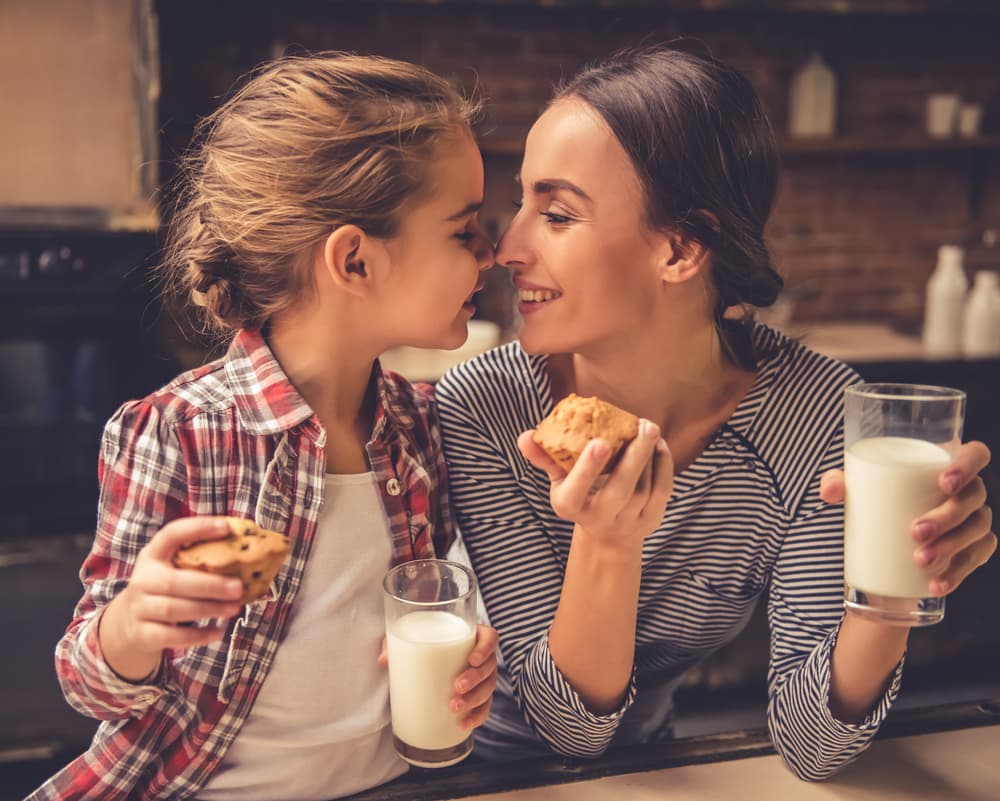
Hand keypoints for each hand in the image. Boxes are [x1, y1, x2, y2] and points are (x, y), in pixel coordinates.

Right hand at [103, 517, 244, 674]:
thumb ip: (199, 562)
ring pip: (173, 609)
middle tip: (238, 588)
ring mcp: (139, 608)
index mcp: (153, 555)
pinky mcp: (142, 634)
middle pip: (173, 582)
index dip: (197, 528)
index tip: (226, 527)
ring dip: (208, 609)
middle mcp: (142, 579)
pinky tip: (218, 632)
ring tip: (235, 608)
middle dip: (209, 585)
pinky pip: (170, 636)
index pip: (171, 535)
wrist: (128, 623)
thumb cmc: (164, 589)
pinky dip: (196, 635)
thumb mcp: (173, 569)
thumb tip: (249, 557)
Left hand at [378, 624, 499, 729]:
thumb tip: (384, 660)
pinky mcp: (478, 696)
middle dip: (475, 679)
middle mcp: (482, 657)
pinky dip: (476, 716)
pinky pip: (485, 707)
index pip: (490, 638)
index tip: (472, 659)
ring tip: (455, 707)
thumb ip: (396, 643)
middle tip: (456, 687)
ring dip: (475, 699)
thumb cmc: (423, 644)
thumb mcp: (410, 639)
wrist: (425, 661)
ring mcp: (482, 678)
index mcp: (472, 636)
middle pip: (489, 666)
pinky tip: (464, 724)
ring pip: (488, 688)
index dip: (485, 648)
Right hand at [518, 420, 673, 548]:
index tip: (600, 442)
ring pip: (644, 489)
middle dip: (634, 457)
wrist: (606, 535)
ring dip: (650, 456)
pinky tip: (659, 445)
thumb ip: (544, 456)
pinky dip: (663, 465)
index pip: (576, 491)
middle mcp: (599, 519)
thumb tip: (526, 436)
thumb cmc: (579, 495)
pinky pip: (662, 491)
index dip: (587, 468)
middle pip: (620, 491)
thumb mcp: (559, 479)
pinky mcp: (651, 520)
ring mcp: (628, 522)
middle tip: (643, 424)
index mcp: (569, 506)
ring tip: (648, 428)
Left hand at [821, 440, 995, 595]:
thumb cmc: (877, 501)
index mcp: (946, 466)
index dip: (968, 465)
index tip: (943, 483)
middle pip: (974, 496)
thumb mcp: (857, 489)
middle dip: (948, 515)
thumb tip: (828, 491)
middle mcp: (967, 492)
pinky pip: (975, 560)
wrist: (883, 546)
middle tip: (916, 531)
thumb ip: (839, 483)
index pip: (975, 454)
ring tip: (920, 560)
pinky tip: (936, 583)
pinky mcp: (972, 550)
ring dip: (951, 546)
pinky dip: (956, 573)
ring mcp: (973, 521)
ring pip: (977, 530)